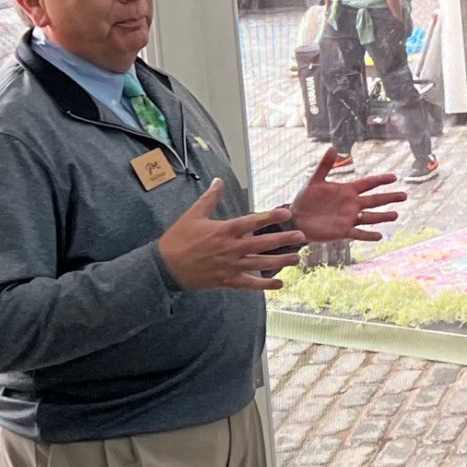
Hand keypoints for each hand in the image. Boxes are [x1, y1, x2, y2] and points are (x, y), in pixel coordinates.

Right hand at [156, 178, 305, 291]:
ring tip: (296, 259)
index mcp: (224, 230)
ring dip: (280, 262)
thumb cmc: (177, 239)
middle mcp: (231, 248)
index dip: (271, 217)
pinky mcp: (226, 281)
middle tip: (302, 237)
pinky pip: (249, 284)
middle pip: (262, 244)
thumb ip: (209, 198)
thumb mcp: (192, 215)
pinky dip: (265, 285)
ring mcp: (230, 266)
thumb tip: (218, 180)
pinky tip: (280, 284)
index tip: (287, 213)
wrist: (164, 267)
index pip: (252, 222)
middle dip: (284, 240)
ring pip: (260, 264)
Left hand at [289, 149, 406, 244]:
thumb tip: (332, 147)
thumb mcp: (314, 180)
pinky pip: (359, 234)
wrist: (296, 219)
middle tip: (404, 195)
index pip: (368, 184)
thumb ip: (324, 165)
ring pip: (370, 217)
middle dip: (389, 198)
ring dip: (383, 216)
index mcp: (347, 190)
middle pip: (374, 200)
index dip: (381, 180)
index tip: (394, 177)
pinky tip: (380, 236)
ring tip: (396, 215)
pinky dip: (369, 235)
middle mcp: (352, 204)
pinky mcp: (343, 232)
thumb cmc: (305, 199)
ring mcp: (349, 218)